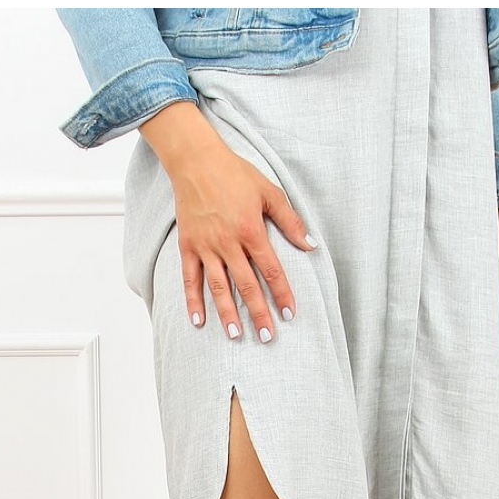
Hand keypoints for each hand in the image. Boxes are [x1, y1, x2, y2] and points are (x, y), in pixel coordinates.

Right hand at [139, 101, 315, 342]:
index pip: (271, 270)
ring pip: (218, 287)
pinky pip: (190, 278)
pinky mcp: (188, 246)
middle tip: (267, 337)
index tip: (290, 314)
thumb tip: (311, 245)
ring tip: (236, 335)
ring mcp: (206, 246)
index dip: (281, 294)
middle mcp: (228, 243)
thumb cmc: (236, 174)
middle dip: (258, 313)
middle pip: (246, 285)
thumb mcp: (269, 192)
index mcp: (251, 230)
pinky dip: (192, 300)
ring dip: (227, 313)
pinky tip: (198, 321)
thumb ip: (290, 221)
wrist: (196, 160)